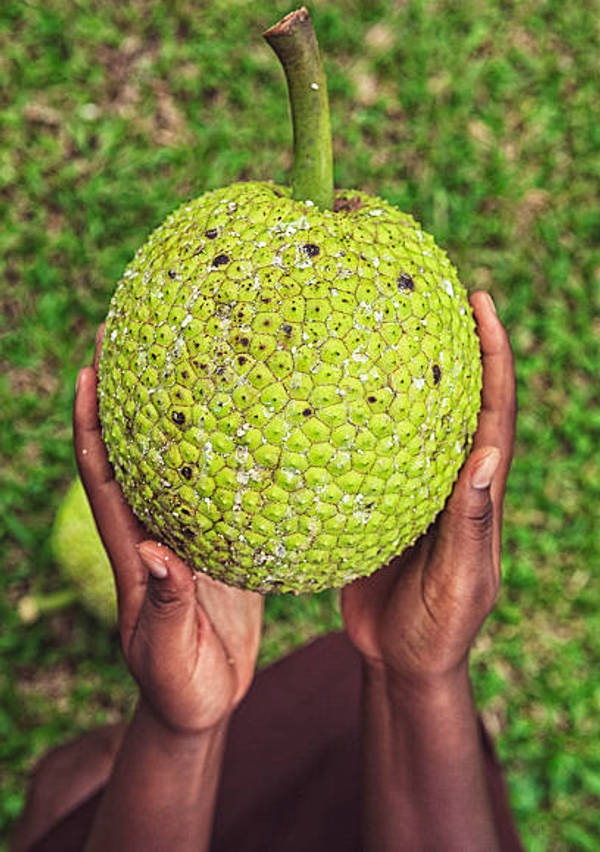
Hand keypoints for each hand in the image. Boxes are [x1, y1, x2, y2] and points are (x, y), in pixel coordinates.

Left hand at [74, 326, 262, 734]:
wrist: (203, 702)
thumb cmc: (179, 686)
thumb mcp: (168, 656)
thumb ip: (164, 608)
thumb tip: (156, 557)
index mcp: (131, 547)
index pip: (100, 473)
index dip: (89, 421)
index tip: (88, 367)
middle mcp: (153, 527)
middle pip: (131, 446)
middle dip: (125, 392)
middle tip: (136, 335)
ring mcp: (184, 531)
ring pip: (173, 459)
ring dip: (175, 411)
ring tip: (194, 359)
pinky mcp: (216, 543)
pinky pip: (216, 486)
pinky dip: (225, 450)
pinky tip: (252, 422)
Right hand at [341, 291, 515, 685]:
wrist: (402, 662)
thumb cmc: (440, 631)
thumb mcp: (460, 583)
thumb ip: (471, 525)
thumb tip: (488, 456)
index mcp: (479, 493)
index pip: (494, 411)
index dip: (494, 356)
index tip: (483, 302)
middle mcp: (450, 479)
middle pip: (458, 398)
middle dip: (453, 343)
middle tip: (431, 290)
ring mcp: (414, 488)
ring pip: (413, 418)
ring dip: (404, 373)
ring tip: (378, 325)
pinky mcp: (379, 502)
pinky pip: (370, 449)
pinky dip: (356, 418)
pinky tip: (325, 395)